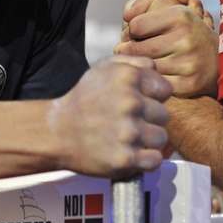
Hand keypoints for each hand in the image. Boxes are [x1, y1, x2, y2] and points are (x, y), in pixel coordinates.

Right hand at [48, 56, 171, 177]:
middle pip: (164, 115)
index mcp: (128, 77)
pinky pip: (155, 160)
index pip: (165, 90)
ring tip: (129, 138)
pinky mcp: (125, 159)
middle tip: (129, 121)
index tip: (138, 103)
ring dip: (148, 140)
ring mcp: (128, 132)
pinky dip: (145, 159)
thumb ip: (135, 62)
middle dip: (149, 119)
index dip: (153, 97)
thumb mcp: (104, 68)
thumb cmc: (84, 99)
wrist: (57, 131)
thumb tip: (157, 69)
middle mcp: (130, 103)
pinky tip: (131, 153)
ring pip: (161, 138)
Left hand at [116, 0, 217, 97]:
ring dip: (141, 66)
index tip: (139, 35)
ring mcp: (188, 62)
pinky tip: (157, 76)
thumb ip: (148, 6)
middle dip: (131, 51)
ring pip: (145, 67)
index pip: (136, 25)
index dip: (134, 31)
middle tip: (134, 52)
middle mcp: (185, 38)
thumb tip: (125, 19)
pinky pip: (156, 83)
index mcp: (180, 16)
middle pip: (136, 48)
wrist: (220, 60)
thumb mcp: (175, 12)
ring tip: (146, 63)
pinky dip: (153, 80)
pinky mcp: (188, 84)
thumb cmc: (188, 33)